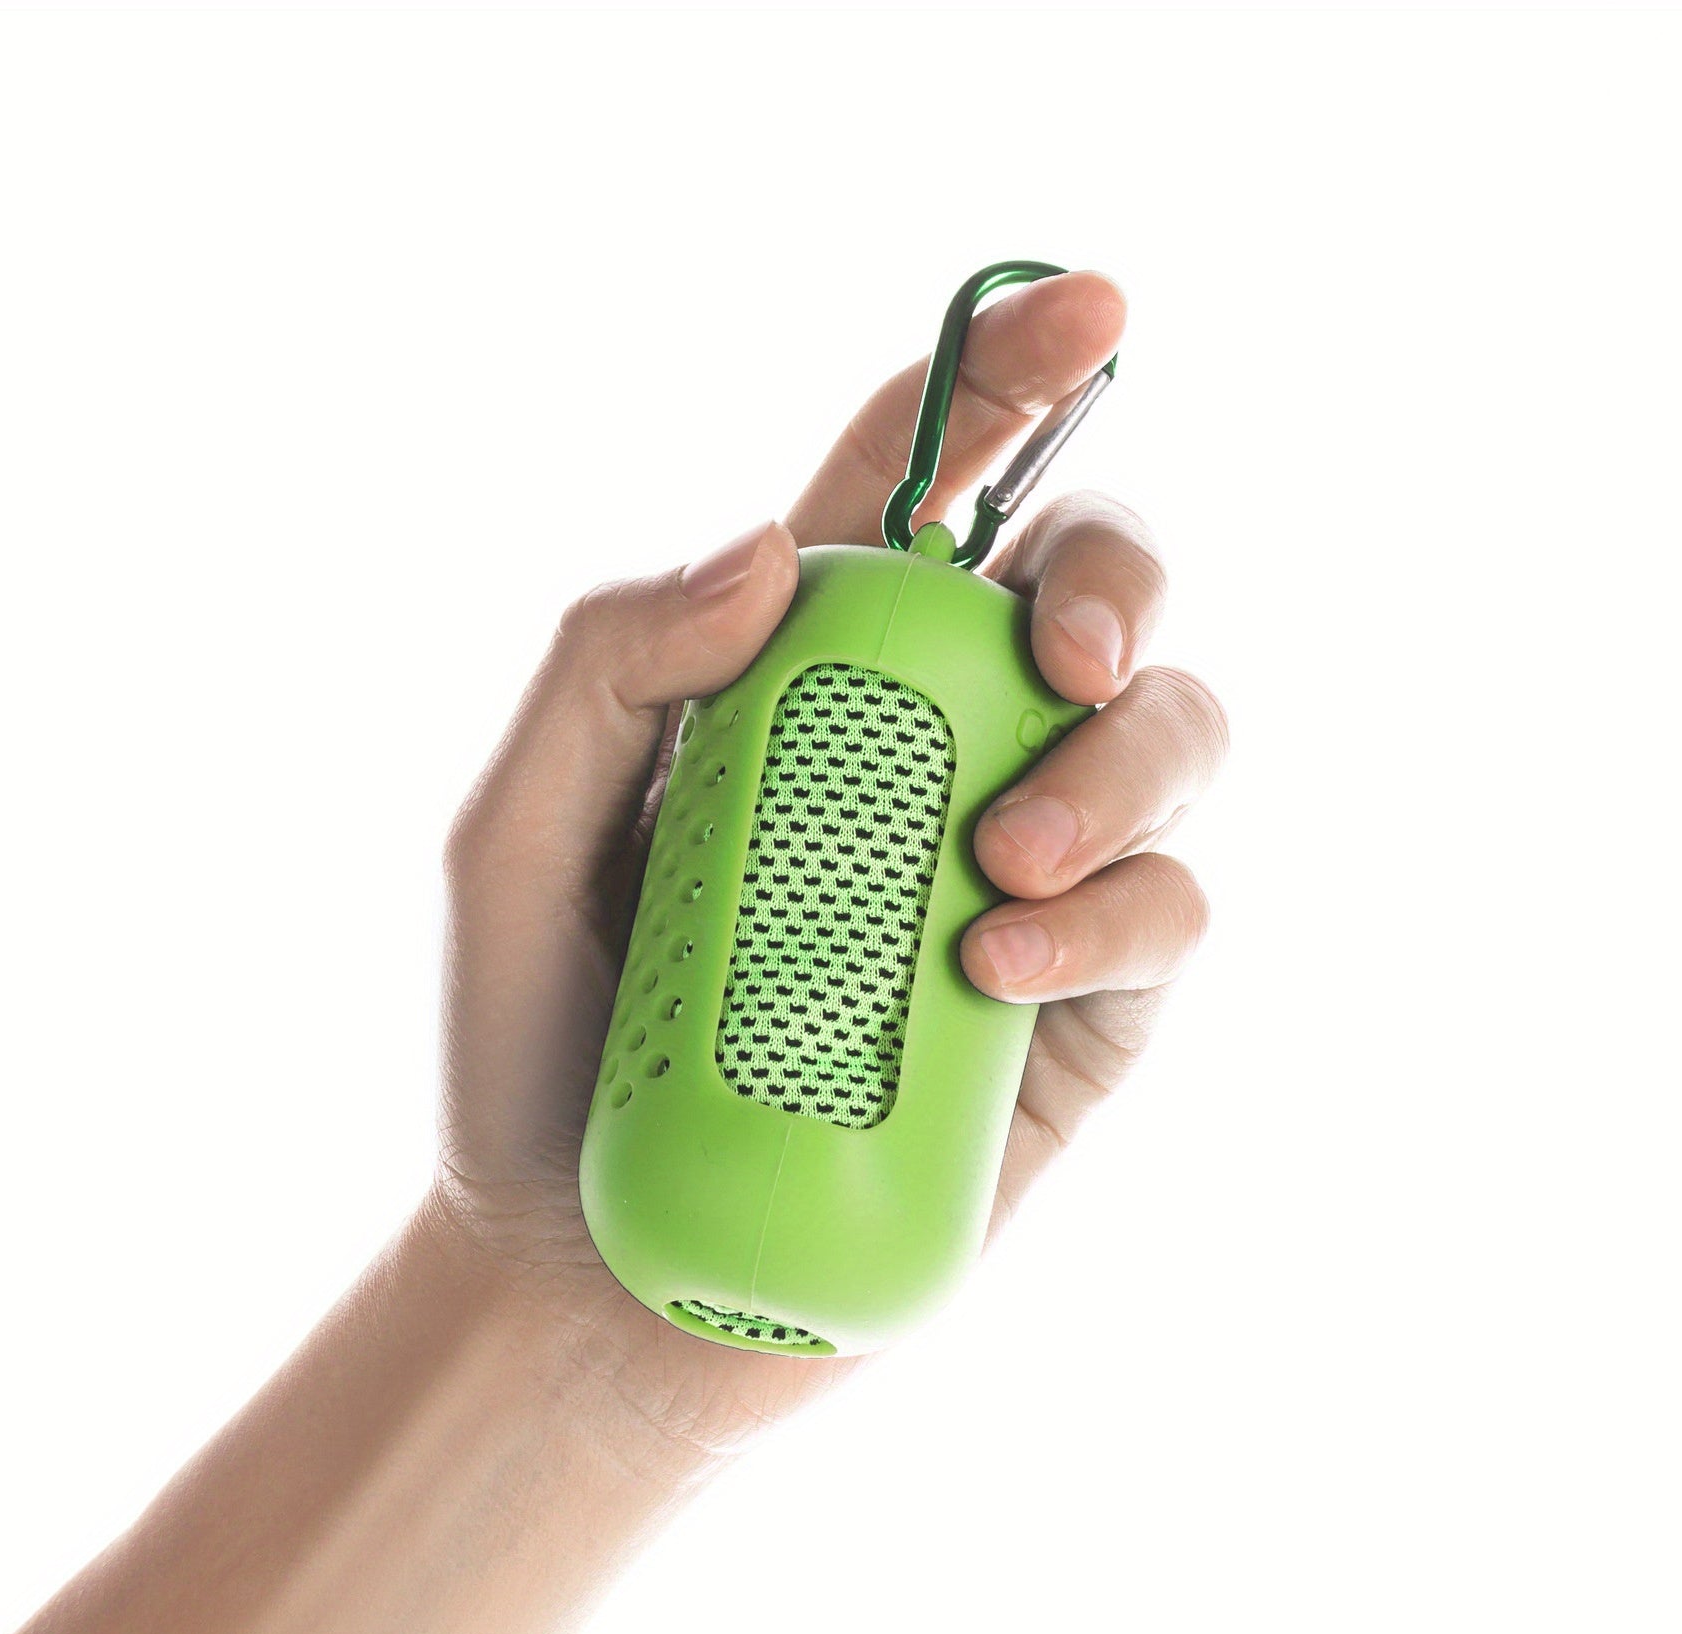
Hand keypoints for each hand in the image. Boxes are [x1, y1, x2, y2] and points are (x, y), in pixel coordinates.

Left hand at [429, 273, 1227, 1460]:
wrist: (595, 1279)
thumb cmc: (539, 1050)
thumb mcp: (511, 841)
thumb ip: (603, 668)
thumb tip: (776, 548)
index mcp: (801, 683)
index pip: (917, 492)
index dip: (1008, 378)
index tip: (1087, 307)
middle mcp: (930, 753)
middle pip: (1085, 590)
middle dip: (1112, 580)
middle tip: (1058, 660)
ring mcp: (1019, 873)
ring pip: (1170, 734)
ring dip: (1127, 762)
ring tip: (998, 864)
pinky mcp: (1076, 1004)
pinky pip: (1166, 909)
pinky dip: (1113, 910)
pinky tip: (1000, 963)